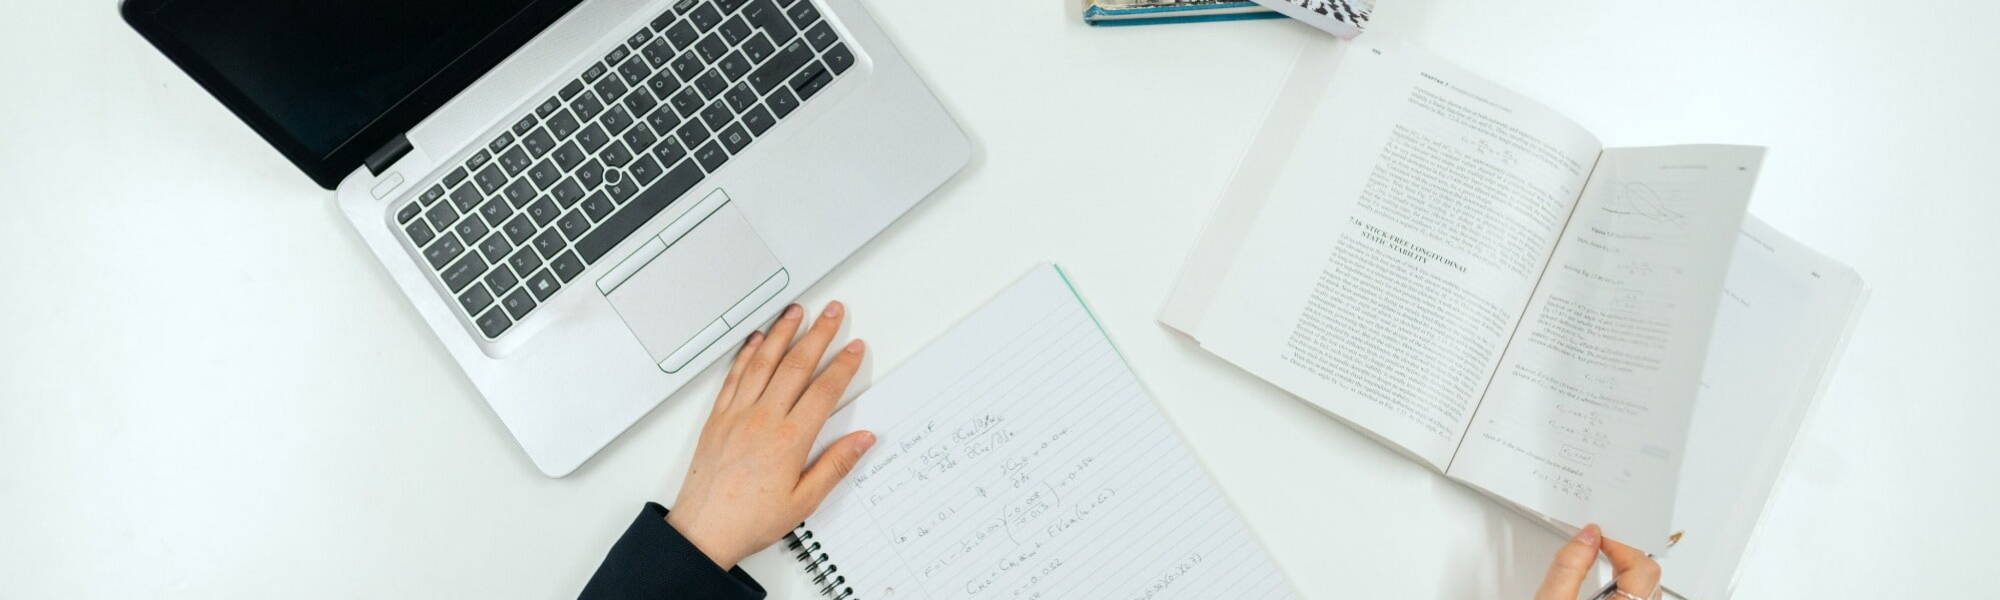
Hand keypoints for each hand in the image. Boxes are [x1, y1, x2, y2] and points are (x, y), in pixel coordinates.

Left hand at [665, 301, 876, 569]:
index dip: (842, 365)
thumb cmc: (749, 519)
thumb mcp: (804, 501)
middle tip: (832, 312)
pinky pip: (735, 376)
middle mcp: (763, 420)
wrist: (704, 529)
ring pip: (764, 362)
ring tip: (795, 312)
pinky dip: (747, 353)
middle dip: (818, 334)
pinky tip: (756, 340)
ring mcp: (738, 414)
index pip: (823, 390)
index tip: (853, 348)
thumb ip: (835, 466)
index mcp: (789, 440)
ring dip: (782, 332)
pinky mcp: (718, 417)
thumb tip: (862, 440)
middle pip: (796, 365)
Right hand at [1534, 524, 1661, 599]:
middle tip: (1598, 540)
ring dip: (1625, 568)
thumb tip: (1586, 536)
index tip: (1596, 534)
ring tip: (1599, 556)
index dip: (1620, 544)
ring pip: (1646, 587)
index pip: (1641, 567)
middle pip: (1648, 575)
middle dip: (1624, 552)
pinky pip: (1637, 597)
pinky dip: (1623, 583)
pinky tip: (1605, 578)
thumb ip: (1568, 567)